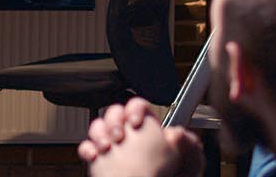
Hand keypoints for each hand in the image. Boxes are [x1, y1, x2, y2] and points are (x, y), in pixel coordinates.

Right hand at [78, 98, 203, 176]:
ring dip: (100, 133)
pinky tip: (95, 156)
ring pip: (99, 127)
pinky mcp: (99, 162)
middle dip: (114, 121)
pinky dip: (88, 149)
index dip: (135, 109)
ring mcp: (114, 150)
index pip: (140, 108)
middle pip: (116, 113)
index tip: (135, 122)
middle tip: (120, 136)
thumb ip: (187, 146)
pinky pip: (87, 147)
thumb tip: (177, 131)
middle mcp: (132, 140)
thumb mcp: (187, 168)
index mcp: (151, 135)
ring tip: (107, 147)